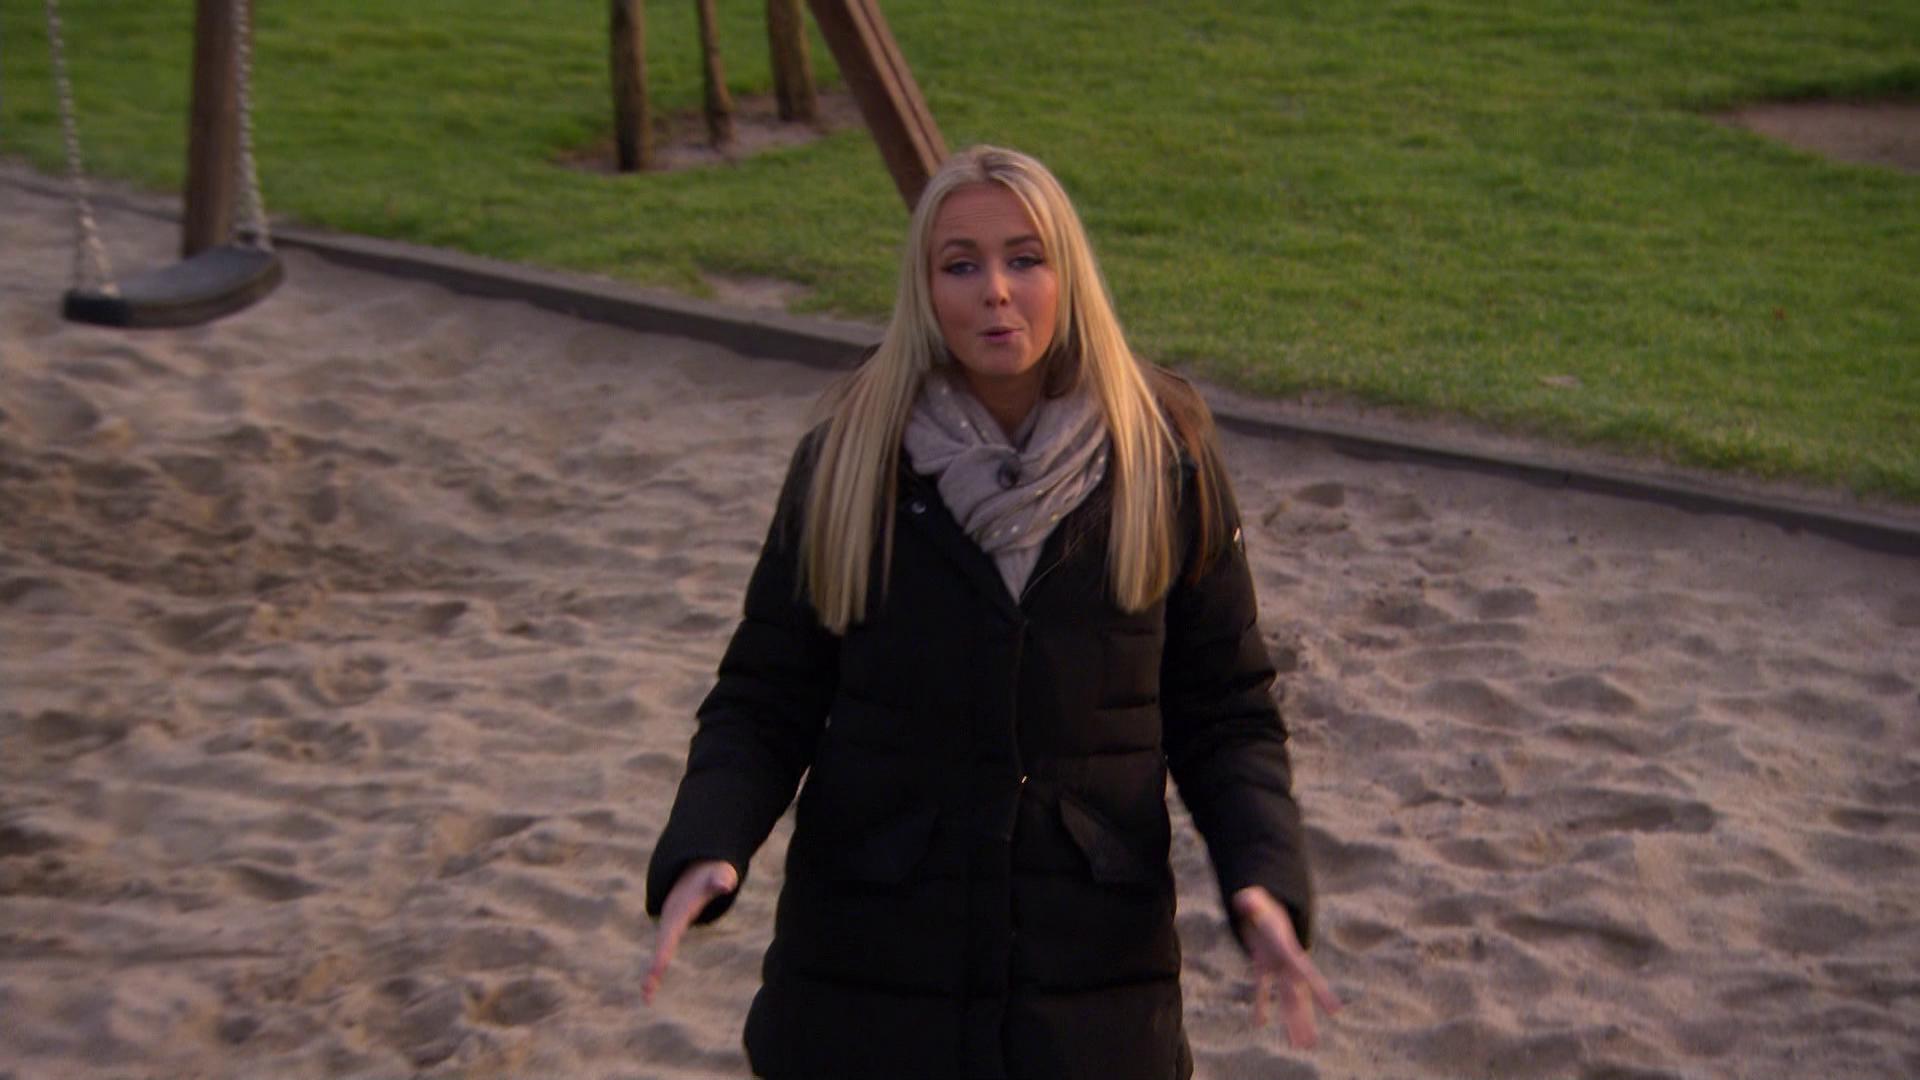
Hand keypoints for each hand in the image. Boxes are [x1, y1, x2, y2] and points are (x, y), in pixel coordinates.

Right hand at [643, 859, 738, 1004]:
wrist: (696, 868)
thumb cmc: (712, 874)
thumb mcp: (719, 873)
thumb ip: (721, 878)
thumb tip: (726, 884)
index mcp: (680, 910)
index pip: (671, 933)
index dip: (665, 949)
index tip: (658, 966)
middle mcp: (671, 921)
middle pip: (661, 946)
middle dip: (654, 967)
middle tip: (647, 991)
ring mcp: (671, 927)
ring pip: (660, 952)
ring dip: (653, 974)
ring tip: (647, 997)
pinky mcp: (674, 932)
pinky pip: (664, 952)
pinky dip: (657, 969)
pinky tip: (651, 989)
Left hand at [1231, 886, 1341, 1048]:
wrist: (1263, 904)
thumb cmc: (1262, 903)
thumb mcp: (1256, 900)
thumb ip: (1251, 902)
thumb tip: (1243, 900)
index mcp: (1289, 950)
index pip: (1307, 974)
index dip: (1321, 993)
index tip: (1336, 1011)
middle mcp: (1286, 963)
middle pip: (1298, 996)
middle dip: (1304, 1020)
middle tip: (1311, 1044)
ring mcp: (1276, 967)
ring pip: (1285, 999)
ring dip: (1291, 1021)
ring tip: (1298, 1045)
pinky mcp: (1262, 966)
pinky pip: (1262, 989)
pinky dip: (1260, 1005)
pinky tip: (1259, 1024)